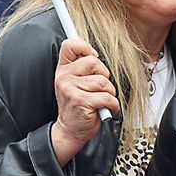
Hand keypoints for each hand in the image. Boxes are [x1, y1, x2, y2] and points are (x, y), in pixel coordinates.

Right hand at [49, 38, 119, 165]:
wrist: (70, 130)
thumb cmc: (77, 106)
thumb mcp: (74, 83)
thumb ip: (81, 68)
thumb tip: (94, 53)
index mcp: (63, 70)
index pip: (70, 45)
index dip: (85, 46)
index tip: (92, 55)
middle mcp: (64, 77)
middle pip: (94, 62)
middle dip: (104, 76)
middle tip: (99, 88)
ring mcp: (71, 89)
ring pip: (103, 81)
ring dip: (109, 93)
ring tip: (101, 100)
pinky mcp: (81, 101)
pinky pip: (107, 97)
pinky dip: (112, 105)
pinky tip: (106, 109)